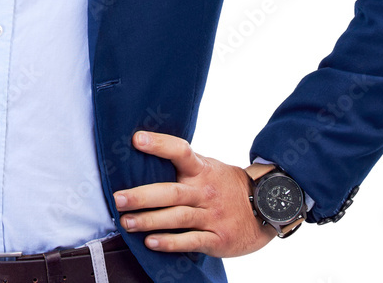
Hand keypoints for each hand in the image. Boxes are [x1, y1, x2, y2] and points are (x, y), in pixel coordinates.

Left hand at [112, 131, 276, 257]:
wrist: (265, 208)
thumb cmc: (225, 185)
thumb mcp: (208, 167)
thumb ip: (183, 164)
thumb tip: (145, 151)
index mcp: (201, 169)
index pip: (179, 151)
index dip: (158, 144)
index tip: (136, 139)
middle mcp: (204, 191)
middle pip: (171, 192)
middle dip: (142, 196)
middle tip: (118, 199)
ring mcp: (211, 215)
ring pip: (177, 218)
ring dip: (149, 221)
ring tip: (127, 222)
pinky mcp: (216, 238)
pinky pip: (190, 241)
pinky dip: (170, 243)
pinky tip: (151, 243)